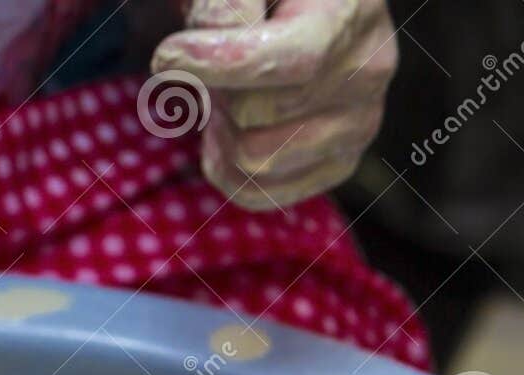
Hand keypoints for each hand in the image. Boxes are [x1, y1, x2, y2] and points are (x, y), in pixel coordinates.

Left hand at [155, 0, 395, 209]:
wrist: (301, 10)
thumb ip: (228, 5)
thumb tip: (213, 45)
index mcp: (352, 12)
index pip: (289, 60)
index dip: (220, 64)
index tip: (167, 55)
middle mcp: (370, 71)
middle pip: (255, 112)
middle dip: (216, 90)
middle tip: (211, 65)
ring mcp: (359, 124)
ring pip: (252, 159)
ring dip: (220, 129)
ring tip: (225, 95)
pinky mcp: (338, 164)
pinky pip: (256, 194)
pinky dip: (224, 167)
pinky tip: (227, 130)